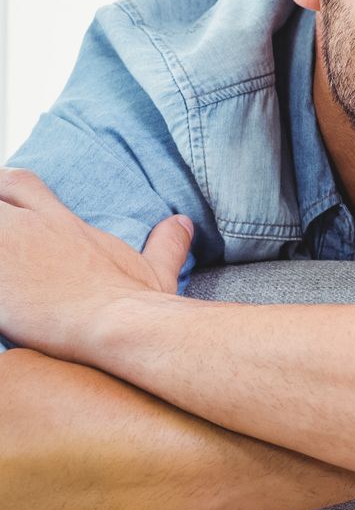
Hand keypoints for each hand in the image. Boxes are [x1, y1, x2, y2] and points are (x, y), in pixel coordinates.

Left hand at [0, 167, 192, 357]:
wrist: (116, 325)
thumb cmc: (136, 303)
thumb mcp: (155, 270)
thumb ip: (167, 243)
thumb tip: (182, 223)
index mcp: (63, 224)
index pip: (19, 184)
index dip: (3, 190)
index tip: (3, 205)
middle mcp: (31, 229)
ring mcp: (6, 253)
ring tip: (1, 271)